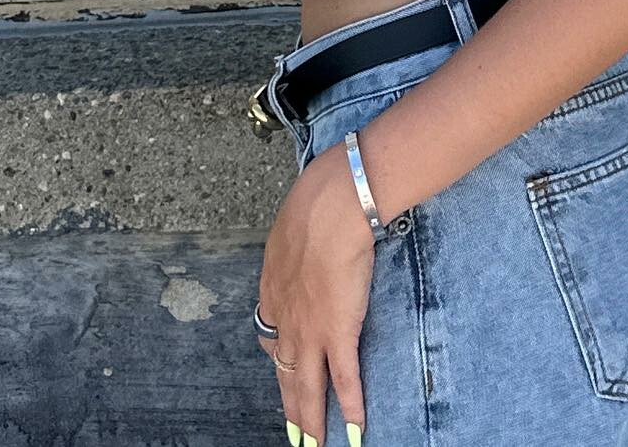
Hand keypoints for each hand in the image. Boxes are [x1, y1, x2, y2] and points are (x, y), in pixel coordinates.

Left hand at [258, 140, 377, 446]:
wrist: (332, 207)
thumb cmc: (314, 205)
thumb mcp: (291, 227)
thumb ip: (293, 246)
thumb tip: (300, 240)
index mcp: (274, 292)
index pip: (272, 337)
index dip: (278, 360)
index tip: (282, 369)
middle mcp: (286, 318)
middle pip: (285, 373)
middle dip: (290, 406)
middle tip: (294, 432)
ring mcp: (311, 329)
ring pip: (308, 387)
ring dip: (311, 421)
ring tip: (314, 445)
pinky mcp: (339, 331)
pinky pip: (345, 378)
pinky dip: (350, 405)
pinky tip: (355, 427)